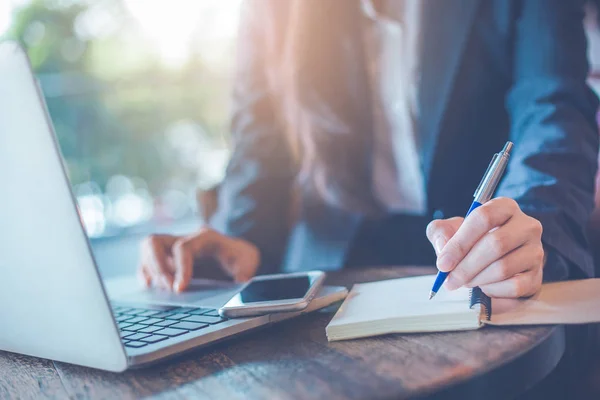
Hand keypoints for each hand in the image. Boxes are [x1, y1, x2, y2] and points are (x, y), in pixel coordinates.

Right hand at [138, 228, 259, 291]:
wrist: (238, 254)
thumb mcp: (249, 263)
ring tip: (158, 290)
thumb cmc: (241, 258)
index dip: (179, 269)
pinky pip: (147, 258)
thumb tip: (237, 282)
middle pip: (155, 242)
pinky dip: (145, 272)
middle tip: (167, 289)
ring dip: (148, 269)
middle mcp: (186, 238)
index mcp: (205, 237)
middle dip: (157, 267)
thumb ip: (244, 272)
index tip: (179, 289)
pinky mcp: (168, 256)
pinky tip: (150, 287)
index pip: (183, 248)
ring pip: (148, 248)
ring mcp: (174, 245)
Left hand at [426, 197, 544, 297]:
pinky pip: (514, 286)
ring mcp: (536, 251)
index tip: (443, 263)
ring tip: (466, 281)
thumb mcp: (450, 230)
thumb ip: (440, 232)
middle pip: (495, 244)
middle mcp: (527, 225)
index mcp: (504, 207)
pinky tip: (484, 286)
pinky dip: (493, 290)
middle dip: (466, 267)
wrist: (494, 261)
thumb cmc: (470, 242)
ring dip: (477, 279)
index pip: (483, 218)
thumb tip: (443, 246)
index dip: (460, 243)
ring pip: (503, 267)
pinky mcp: (537, 275)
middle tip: (449, 281)